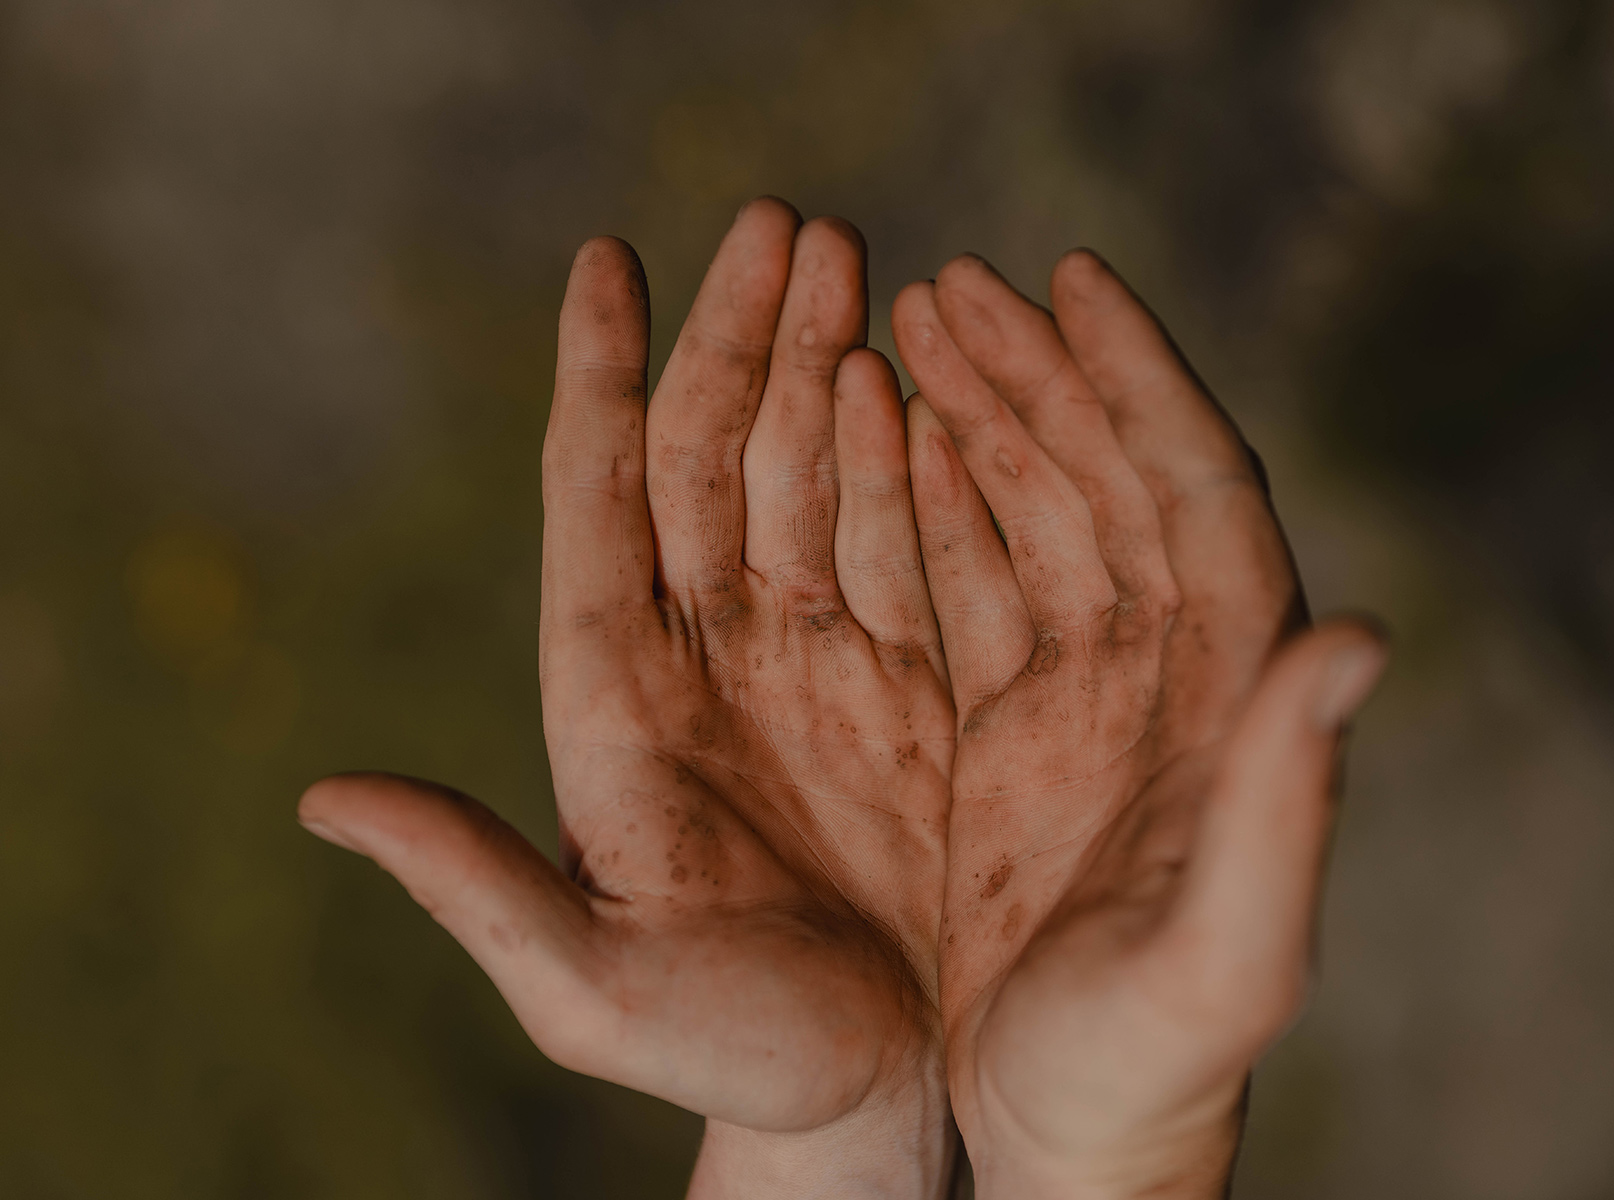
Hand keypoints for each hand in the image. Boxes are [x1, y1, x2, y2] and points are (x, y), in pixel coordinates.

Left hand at [300, 200, 958, 1198]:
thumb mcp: (586, 986)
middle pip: (712, 457)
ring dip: (828, 363)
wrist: (868, 1097)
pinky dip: (912, 454)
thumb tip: (326, 799)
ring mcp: (814, 657)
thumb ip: (474, 888)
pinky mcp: (911, 680)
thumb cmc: (720, 1055)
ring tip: (856, 262)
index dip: (599, 380)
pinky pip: (906, 540)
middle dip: (744, 336)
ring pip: (809, 474)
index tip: (606, 258)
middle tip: (788, 222)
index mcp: (614, 700)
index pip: (598, 504)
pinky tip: (920, 377)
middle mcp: (710, 654)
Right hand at [894, 252, 1385, 1198]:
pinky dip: (930, 506)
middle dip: (1039, 374)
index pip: (1200, 497)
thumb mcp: (1222, 956)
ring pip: (1036, 516)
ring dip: (980, 418)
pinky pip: (972, 586)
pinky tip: (885, 442)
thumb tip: (1364, 638)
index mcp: (1230, 701)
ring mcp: (1087, 697)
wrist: (1066, 1141)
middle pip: (1110, 481)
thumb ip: (1286, 804)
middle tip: (953, 283)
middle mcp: (1169, 678)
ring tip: (908, 327)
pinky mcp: (1012, 730)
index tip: (1074, 279)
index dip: (1141, 382)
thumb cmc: (1144, 1071)